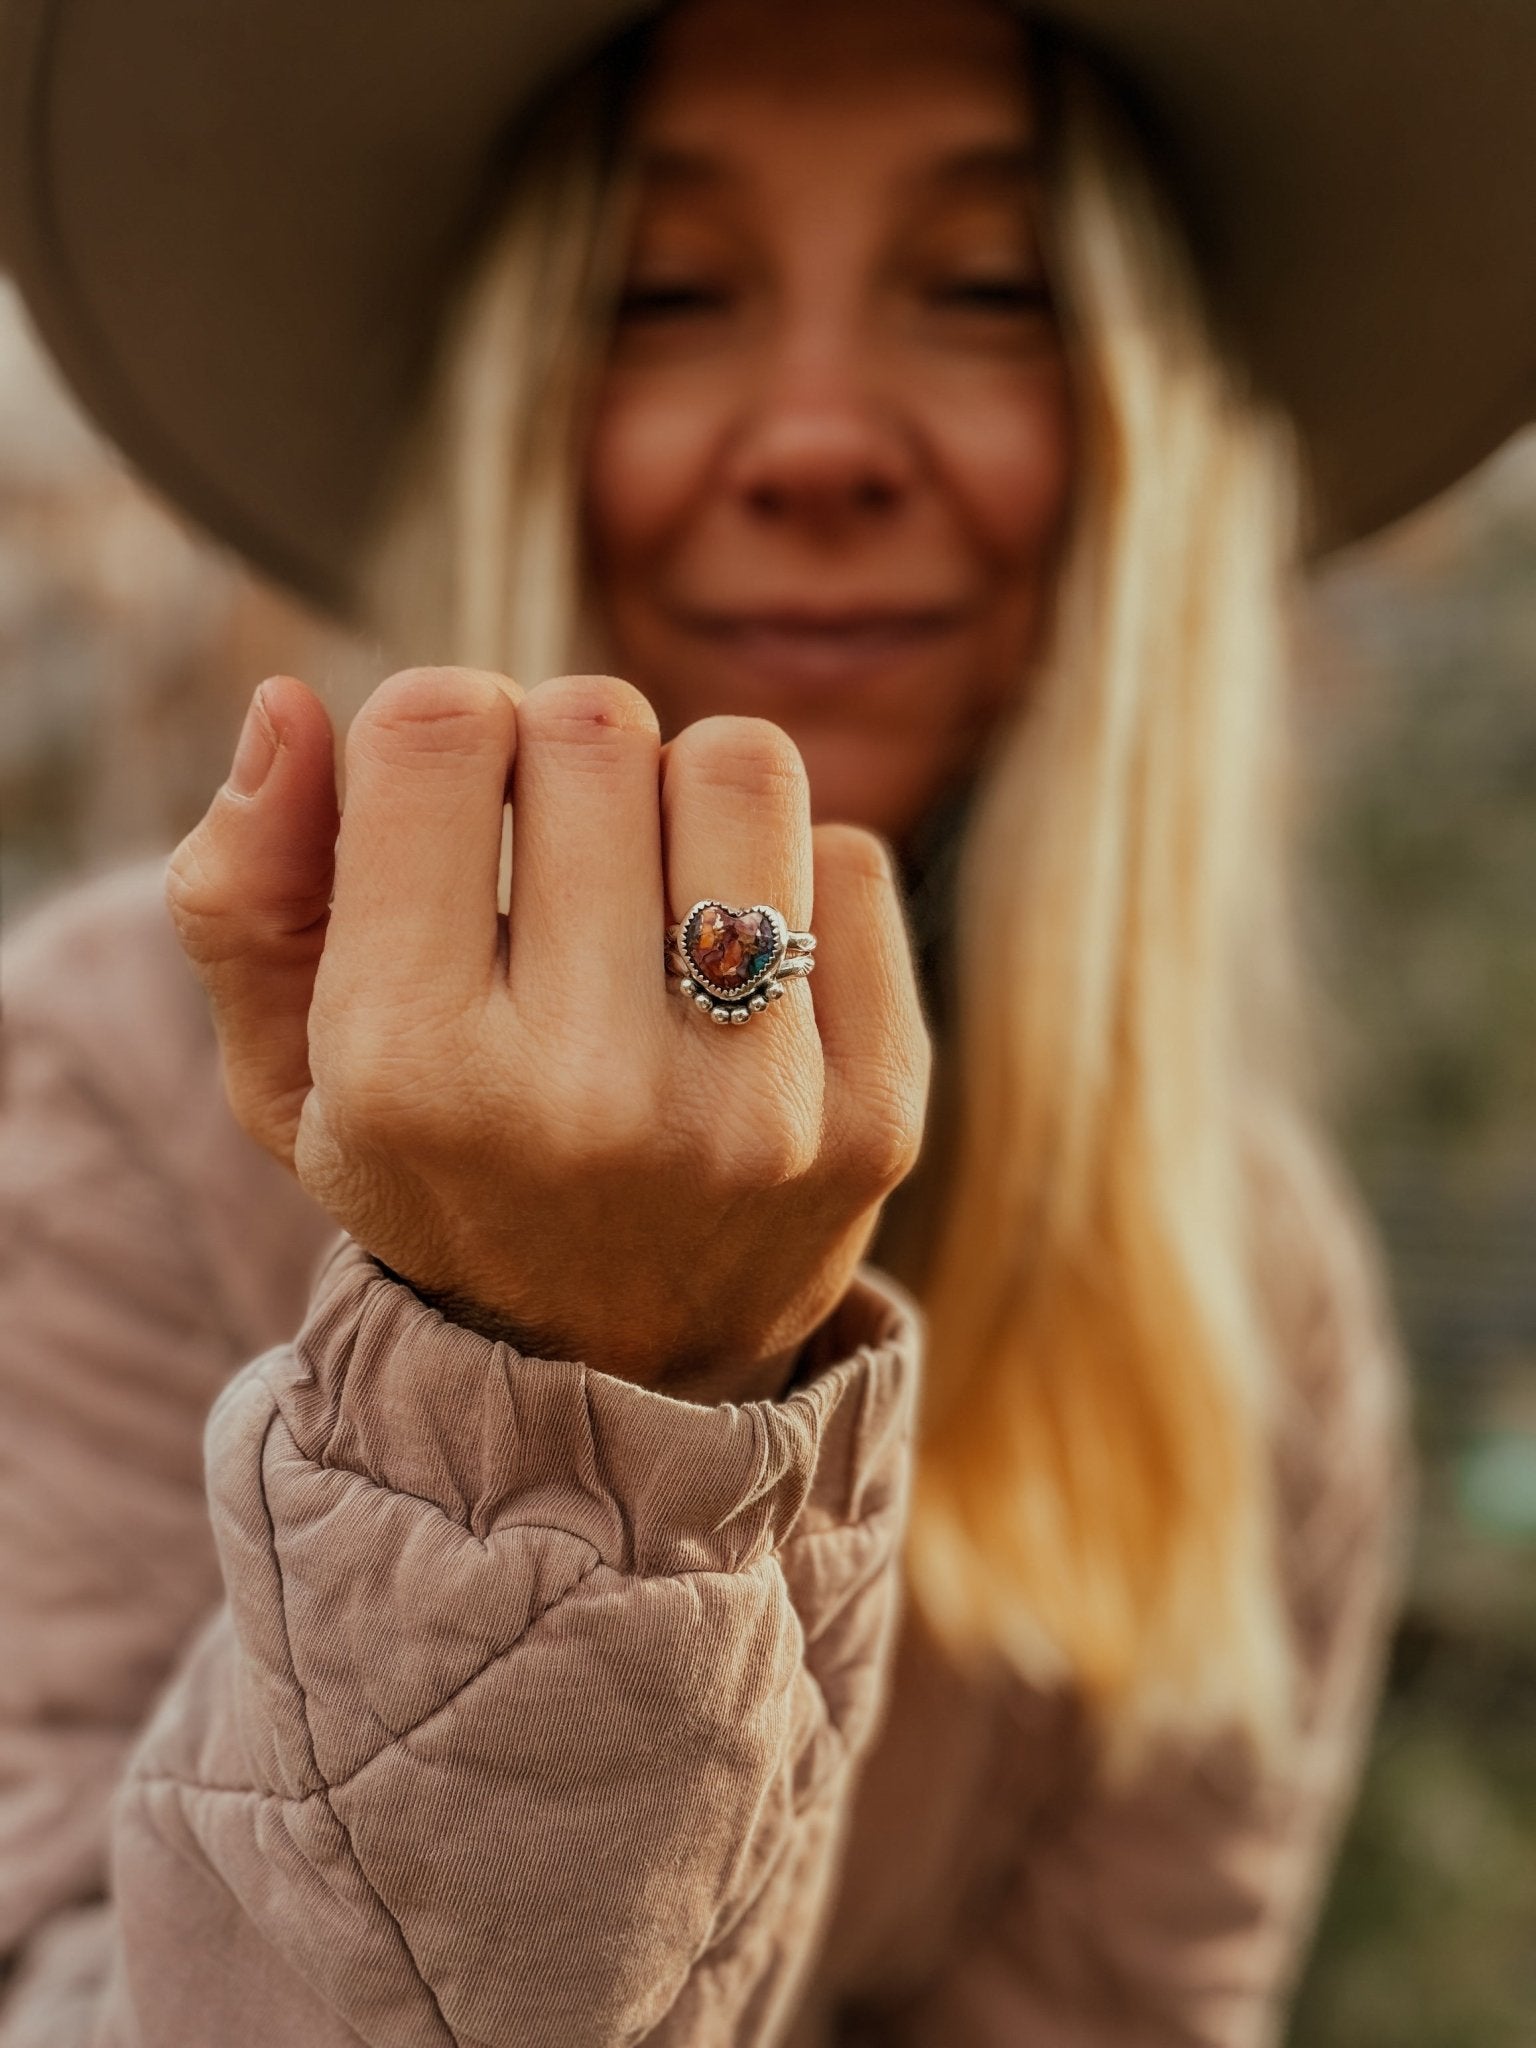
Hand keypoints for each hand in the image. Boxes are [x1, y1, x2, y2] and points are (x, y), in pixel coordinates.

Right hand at [166, 667, 930, 1400]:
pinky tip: (739, 973)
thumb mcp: (290, 1070)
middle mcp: (587, 1094)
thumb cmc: (437, 1173)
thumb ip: (242, 892)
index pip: (437, 726)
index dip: (436, 729)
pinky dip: (793, 881)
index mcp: (408, 1068)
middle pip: (593, 726)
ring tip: (650, 888)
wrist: (611, 1367)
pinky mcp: (879, 1113)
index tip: (450, 803)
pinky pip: (852, 860)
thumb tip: (287, 704)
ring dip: (686, 794)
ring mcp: (753, 1110)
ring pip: (740, 765)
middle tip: (554, 852)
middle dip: (559, 754)